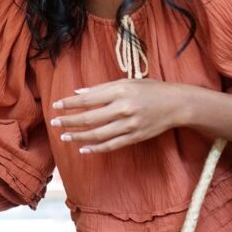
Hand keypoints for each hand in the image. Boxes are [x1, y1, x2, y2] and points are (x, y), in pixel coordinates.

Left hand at [50, 79, 190, 153]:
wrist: (176, 104)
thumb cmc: (149, 89)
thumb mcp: (126, 82)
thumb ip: (101, 88)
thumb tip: (78, 93)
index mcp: (119, 91)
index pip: (87, 99)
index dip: (69, 104)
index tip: (56, 106)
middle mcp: (123, 108)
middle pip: (89, 118)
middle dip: (69, 121)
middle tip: (54, 122)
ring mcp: (129, 125)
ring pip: (98, 134)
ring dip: (78, 136)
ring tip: (64, 136)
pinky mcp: (135, 137)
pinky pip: (111, 145)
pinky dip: (96, 148)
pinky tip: (83, 149)